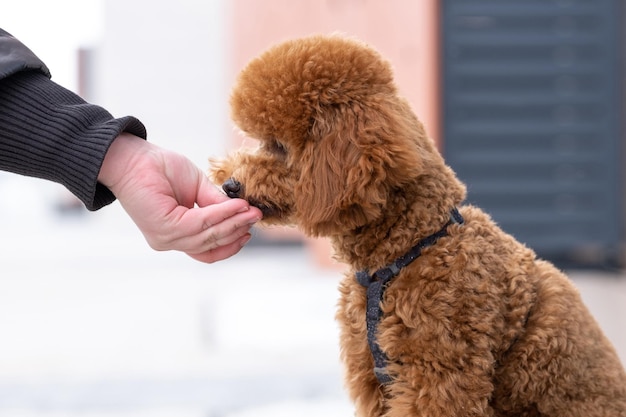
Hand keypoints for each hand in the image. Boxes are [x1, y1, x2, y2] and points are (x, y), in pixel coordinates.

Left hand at [98, 133, 261, 262]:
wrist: (132, 157)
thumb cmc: (160, 169)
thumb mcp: (197, 187)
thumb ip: (216, 204)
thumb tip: (241, 212)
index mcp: (176, 235)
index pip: (208, 249)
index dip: (232, 240)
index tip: (250, 225)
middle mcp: (170, 241)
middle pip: (212, 245)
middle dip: (238, 230)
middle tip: (257, 217)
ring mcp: (165, 238)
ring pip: (209, 236)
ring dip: (234, 223)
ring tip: (250, 211)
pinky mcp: (164, 228)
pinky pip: (201, 223)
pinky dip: (222, 215)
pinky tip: (235, 206)